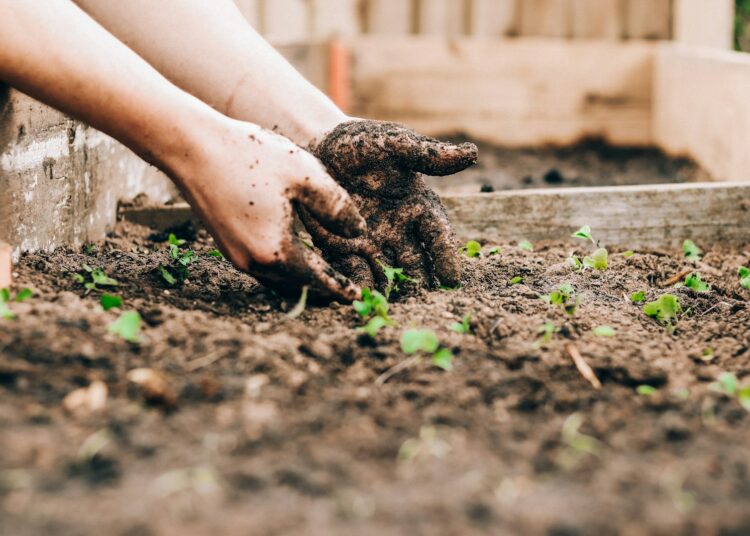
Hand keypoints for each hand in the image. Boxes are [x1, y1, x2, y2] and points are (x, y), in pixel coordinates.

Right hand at [173, 119, 365, 301]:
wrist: (192, 147)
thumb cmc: (250, 156)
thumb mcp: (305, 175)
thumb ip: (337, 207)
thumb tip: (358, 232)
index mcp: (276, 251)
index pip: (317, 280)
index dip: (340, 288)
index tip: (358, 297)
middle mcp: (253, 262)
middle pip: (297, 286)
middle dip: (322, 290)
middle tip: (345, 291)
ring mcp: (235, 255)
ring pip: (277, 279)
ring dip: (302, 281)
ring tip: (324, 277)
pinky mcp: (225, 244)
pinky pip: (262, 267)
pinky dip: (283, 268)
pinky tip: (294, 255)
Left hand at [302, 120, 477, 289]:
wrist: (318, 147)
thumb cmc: (362, 143)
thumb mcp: (394, 144)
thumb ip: (427, 154)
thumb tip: (471, 153)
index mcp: (418, 207)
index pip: (438, 236)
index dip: (446, 256)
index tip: (452, 279)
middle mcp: (400, 231)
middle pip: (416, 263)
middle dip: (421, 284)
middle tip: (426, 305)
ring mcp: (373, 243)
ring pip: (388, 274)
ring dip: (392, 292)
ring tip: (395, 310)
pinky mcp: (344, 249)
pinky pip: (355, 272)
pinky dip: (360, 286)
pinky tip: (362, 300)